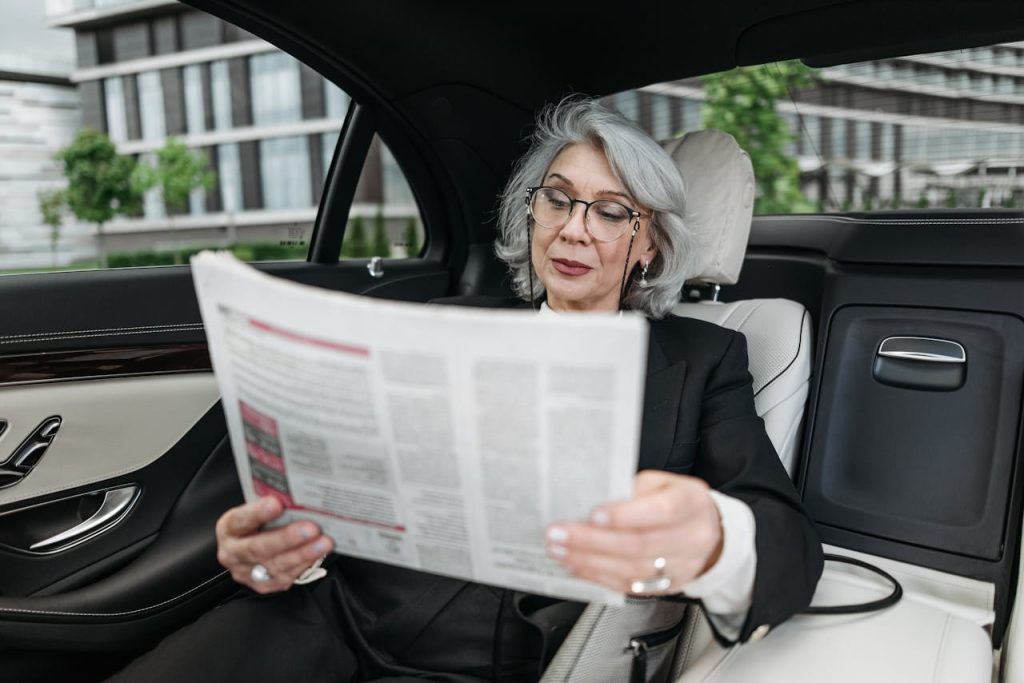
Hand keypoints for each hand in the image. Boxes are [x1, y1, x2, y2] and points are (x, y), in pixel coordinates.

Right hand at [215, 496, 333, 593]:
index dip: (257, 513)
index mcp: (229, 528)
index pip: (240, 520)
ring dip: (303, 554)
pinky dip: (304, 564)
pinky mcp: (263, 585)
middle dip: (287, 538)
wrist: (251, 547)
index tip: (276, 504)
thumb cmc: (258, 522)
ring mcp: (247, 572)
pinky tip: (318, 554)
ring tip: (323, 542)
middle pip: (258, 548)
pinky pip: (285, 577)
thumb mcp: (256, 509)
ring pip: (275, 565)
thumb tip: (296, 495)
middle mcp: (233, 553)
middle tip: (311, 528)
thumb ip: (270, 504)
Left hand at [545, 470, 722, 594]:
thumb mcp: (662, 482)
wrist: (711, 532)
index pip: (661, 512)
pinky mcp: (666, 588)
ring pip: (630, 570)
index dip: (626, 515)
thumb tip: (591, 500)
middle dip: (592, 541)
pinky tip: (576, 565)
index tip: (594, 515)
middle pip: (638, 545)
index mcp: (690, 503)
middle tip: (558, 534)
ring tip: (559, 550)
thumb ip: (632, 490)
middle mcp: (690, 539)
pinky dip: (597, 576)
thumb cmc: (679, 500)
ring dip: (588, 561)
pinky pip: (628, 586)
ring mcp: (680, 568)